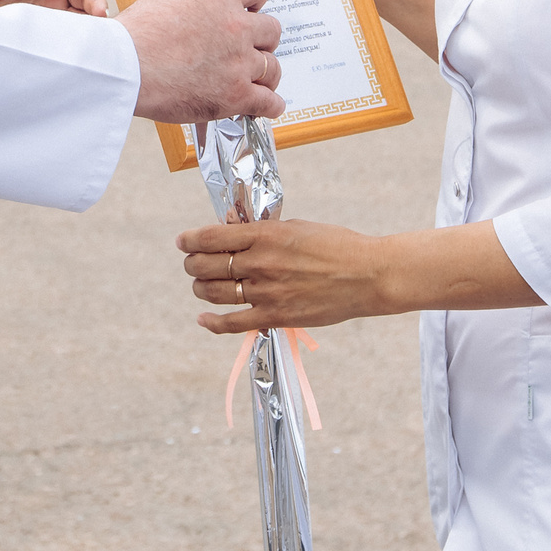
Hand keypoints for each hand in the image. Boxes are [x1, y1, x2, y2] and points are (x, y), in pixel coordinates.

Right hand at [120, 0, 283, 124]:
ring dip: (265, 71)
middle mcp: (236, 27)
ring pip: (273, 66)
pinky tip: (266, 104)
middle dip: (261, 38)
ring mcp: (239, 63)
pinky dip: (270, 104)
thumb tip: (206, 2)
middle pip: (272, 29)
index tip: (251, 6)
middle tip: (247, 46)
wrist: (124, 67)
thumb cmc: (135, 34)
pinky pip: (269, 102)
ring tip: (256, 77)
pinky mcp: (236, 96)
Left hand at [178, 218, 539, 332]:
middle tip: (191, 264)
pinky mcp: (276, 316)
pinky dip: (213, 323)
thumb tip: (231, 231)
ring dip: (200, 289)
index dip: (190, 240)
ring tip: (199, 285)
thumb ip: (262, 231)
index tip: (183, 242)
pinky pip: (233, 323)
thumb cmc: (336, 245)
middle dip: (192, 265)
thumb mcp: (296, 226)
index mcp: (265, 235)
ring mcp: (266, 291)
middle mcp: (260, 263)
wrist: (368, 275)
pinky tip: (203, 319)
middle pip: (207, 265)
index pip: (211, 237)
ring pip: (214, 292)